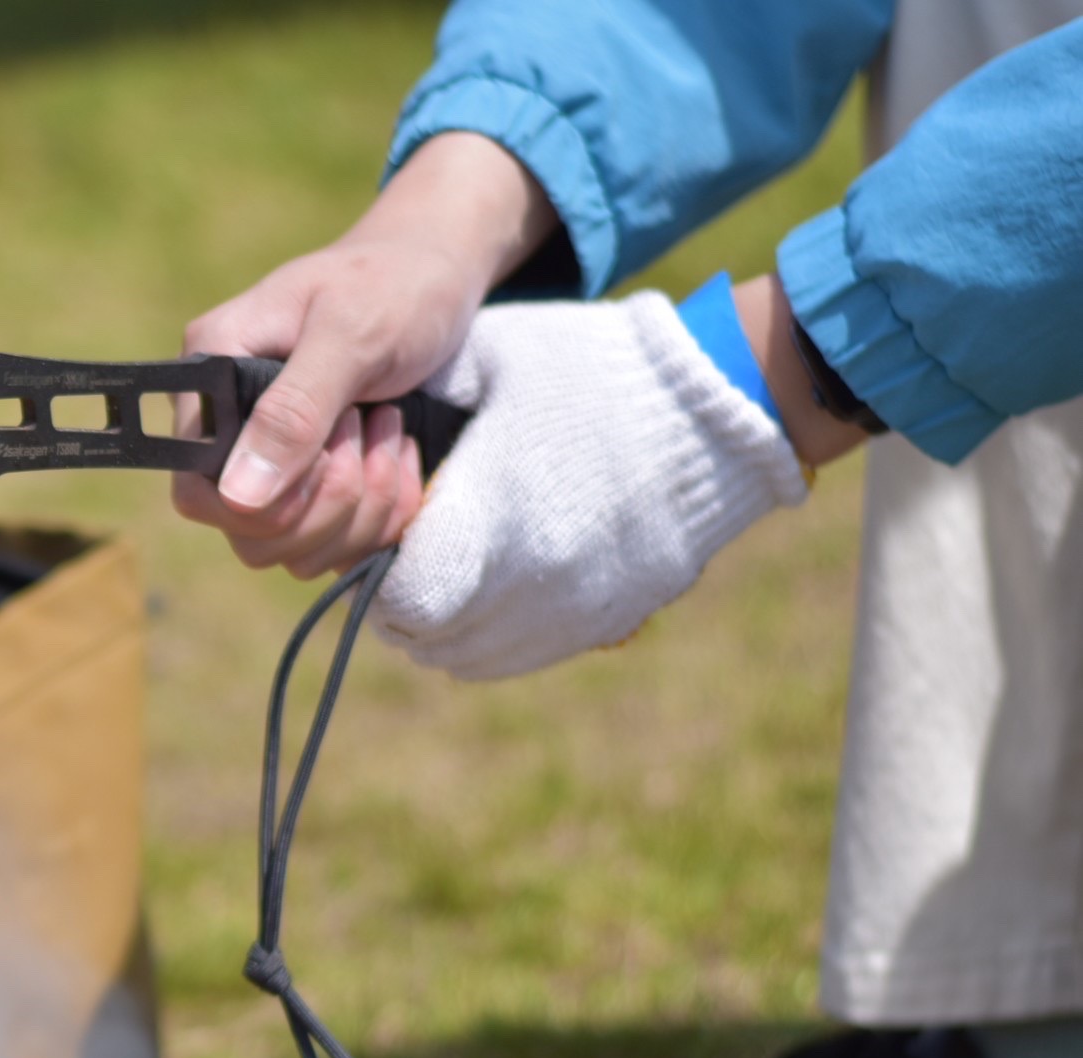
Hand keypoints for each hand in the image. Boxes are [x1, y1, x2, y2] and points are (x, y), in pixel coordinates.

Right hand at [173, 133, 556, 577]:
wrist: (439, 274)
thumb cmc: (392, 284)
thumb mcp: (350, 334)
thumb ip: (293, 412)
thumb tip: (237, 495)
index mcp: (211, 379)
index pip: (198, 490)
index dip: (265, 502)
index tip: (328, 453)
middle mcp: (231, 430)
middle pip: (251, 535)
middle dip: (331, 504)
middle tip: (371, 426)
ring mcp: (275, 466)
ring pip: (298, 551)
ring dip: (366, 507)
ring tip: (390, 430)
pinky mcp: (318, 488)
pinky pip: (339, 547)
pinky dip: (385, 515)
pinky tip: (400, 455)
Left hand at [373, 292, 809, 679]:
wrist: (728, 400)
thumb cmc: (598, 366)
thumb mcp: (494, 356)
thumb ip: (424, 393)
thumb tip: (373, 408)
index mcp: (487, 519)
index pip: (400, 599)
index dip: (378, 578)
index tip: (385, 544)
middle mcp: (526, 582)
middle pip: (429, 637)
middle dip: (406, 604)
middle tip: (408, 559)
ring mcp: (573, 608)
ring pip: (472, 657)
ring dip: (447, 628)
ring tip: (450, 575)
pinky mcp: (613, 618)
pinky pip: (527, 655)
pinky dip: (496, 637)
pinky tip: (498, 591)